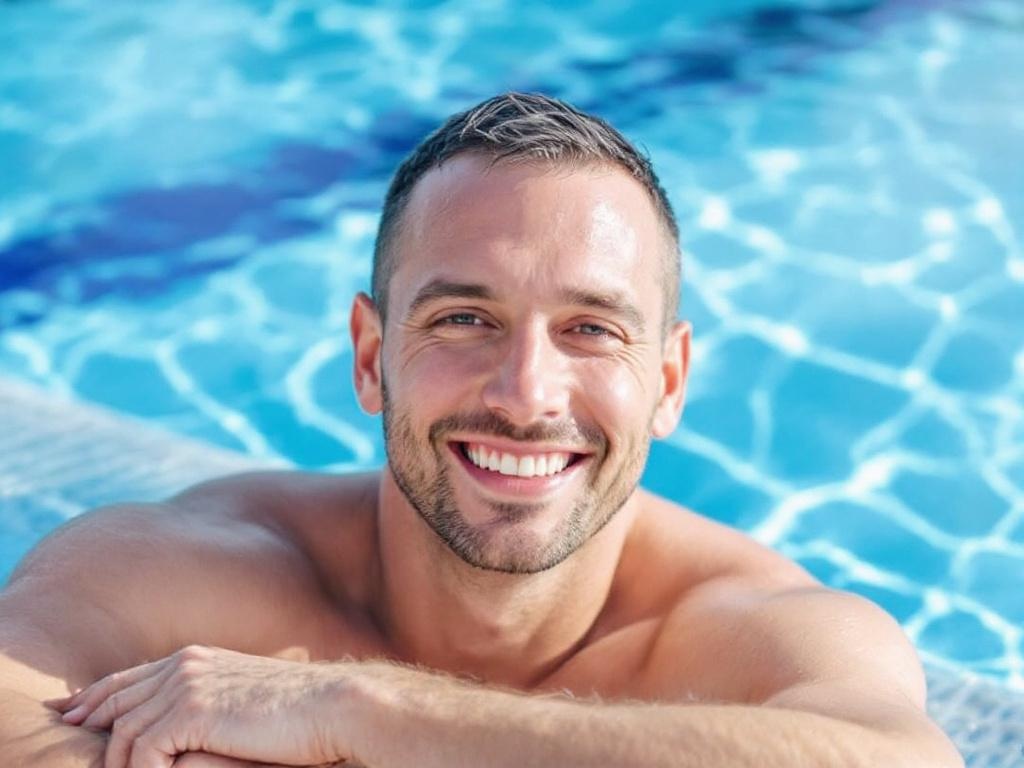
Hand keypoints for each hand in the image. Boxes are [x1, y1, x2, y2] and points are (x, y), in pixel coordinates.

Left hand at [50, 645, 351, 767]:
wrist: (332, 705)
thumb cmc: (299, 711)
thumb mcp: (242, 698)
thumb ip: (206, 702)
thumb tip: (177, 727)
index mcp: (198, 657)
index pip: (131, 676)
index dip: (99, 695)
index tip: (76, 712)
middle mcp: (186, 663)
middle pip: (116, 697)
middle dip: (88, 719)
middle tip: (69, 735)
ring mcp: (187, 684)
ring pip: (122, 729)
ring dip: (117, 762)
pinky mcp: (192, 710)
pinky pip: (140, 749)